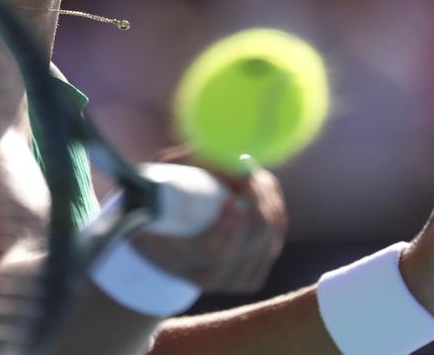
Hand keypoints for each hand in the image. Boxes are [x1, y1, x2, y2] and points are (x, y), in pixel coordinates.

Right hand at [125, 147, 287, 295]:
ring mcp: (233, 280)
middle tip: (249, 169)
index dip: (231, 227)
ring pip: (268, 238)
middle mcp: (207, 276)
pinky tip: (259, 190)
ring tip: (249, 174)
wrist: (161, 241)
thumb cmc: (157, 201)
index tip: (236, 200)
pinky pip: (275, 238)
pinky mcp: (251, 276)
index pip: (214, 251)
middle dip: (257, 201)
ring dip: (265, 199)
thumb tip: (225, 153)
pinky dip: (271, 209)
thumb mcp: (159, 178)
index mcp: (176, 258)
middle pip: (250, 243)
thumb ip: (187, 163)